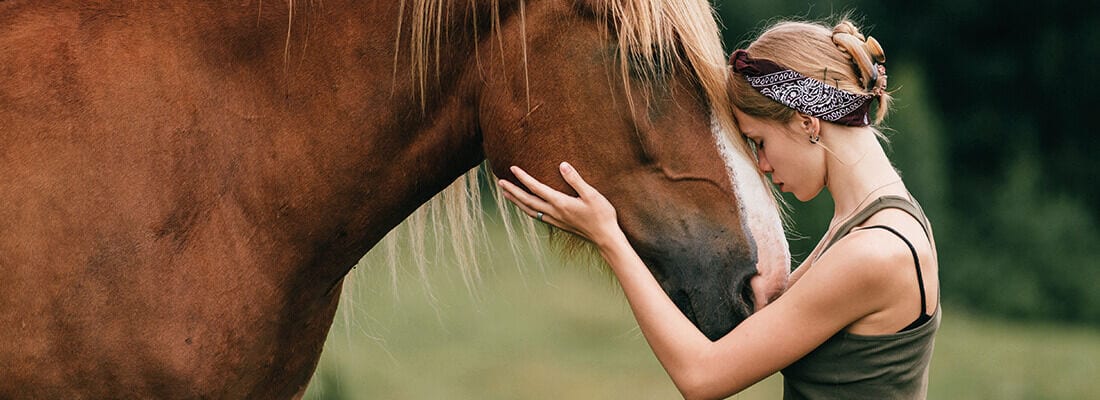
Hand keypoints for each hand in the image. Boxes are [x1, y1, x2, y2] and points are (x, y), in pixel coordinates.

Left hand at [497, 162, 625, 247]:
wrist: (605, 238)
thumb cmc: (602, 215)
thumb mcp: (592, 194)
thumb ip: (576, 180)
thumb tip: (562, 165)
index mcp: (560, 203)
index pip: (536, 188)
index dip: (523, 178)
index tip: (512, 168)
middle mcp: (554, 212)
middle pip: (527, 201)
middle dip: (513, 191)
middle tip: (500, 182)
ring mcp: (555, 220)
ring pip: (529, 210)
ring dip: (516, 201)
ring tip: (507, 194)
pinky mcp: (559, 225)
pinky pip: (537, 216)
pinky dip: (527, 209)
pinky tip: (526, 207)